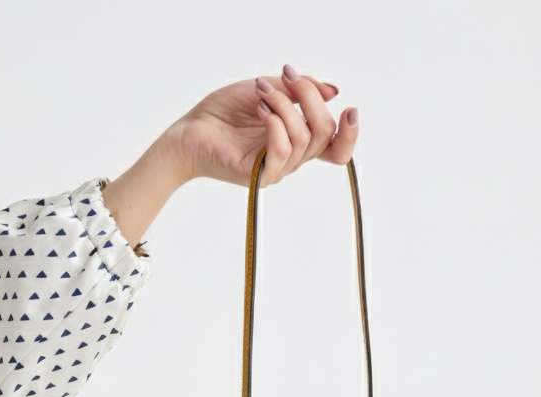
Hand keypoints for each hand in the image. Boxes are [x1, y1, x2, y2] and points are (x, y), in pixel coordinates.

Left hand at [168, 64, 359, 188]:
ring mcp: (276, 169)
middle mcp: (291, 158)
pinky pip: (281, 150)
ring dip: (284, 105)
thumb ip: (298, 91)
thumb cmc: (223, 113)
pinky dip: (274, 121)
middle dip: (310, 97)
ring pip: (303, 138)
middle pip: (324, 134)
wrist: (190, 130)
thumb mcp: (266, 90)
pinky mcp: (259, 175)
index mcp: (297, 141)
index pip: (336, 148)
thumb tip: (333, 90)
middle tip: (286, 77)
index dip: (350, 134)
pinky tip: (259, 108)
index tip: (348, 107)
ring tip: (260, 93)